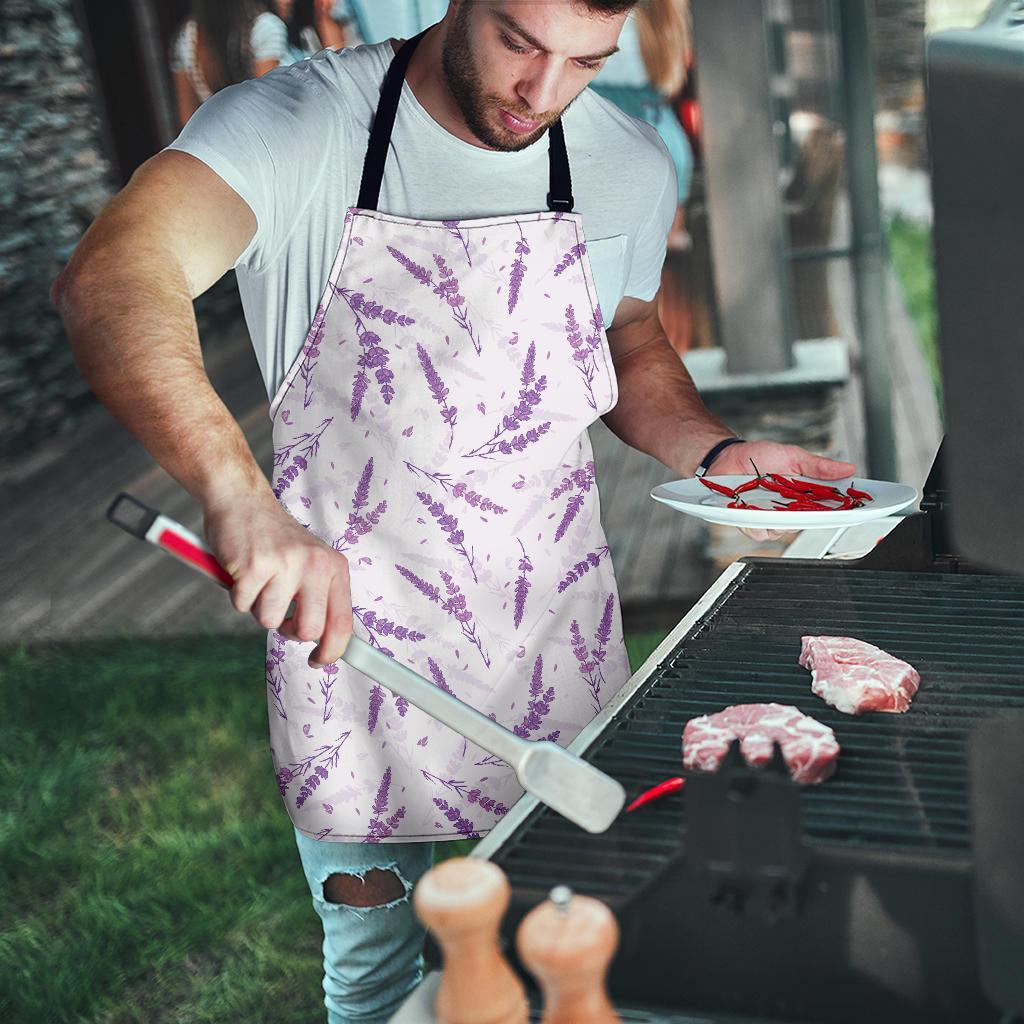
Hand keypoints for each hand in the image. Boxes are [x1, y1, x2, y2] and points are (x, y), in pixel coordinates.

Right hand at [203, 493, 351, 666]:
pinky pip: (242, 606)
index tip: (319, 661)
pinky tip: (243, 571)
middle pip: (308, 630)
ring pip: (270, 621)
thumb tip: (327, 643)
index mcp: (334, 567)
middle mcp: (315, 565)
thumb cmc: (275, 540)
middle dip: (289, 631)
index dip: (332, 651)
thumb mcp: (311, 562)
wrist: (242, 501)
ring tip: (260, 580)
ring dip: (259, 607)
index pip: (342, 622)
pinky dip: (238, 595)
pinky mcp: (254, 566)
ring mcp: (285, 564)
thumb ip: (320, 597)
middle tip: (279, 612)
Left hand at [709, 440, 856, 542]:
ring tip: (770, 499)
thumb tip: (848, 468)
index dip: (843, 511)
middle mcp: (789, 510)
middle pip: (808, 523)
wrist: (727, 457)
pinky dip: (757, 521)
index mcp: (804, 496)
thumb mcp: (793, 456)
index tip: (857, 509)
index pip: (829, 508)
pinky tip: (752, 508)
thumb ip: (818, 467)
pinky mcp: (751, 523)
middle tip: (804, 502)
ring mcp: (770, 519)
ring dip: (779, 517)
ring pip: (784, 531)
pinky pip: (760, 532)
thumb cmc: (759, 457)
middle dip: (810, 516)